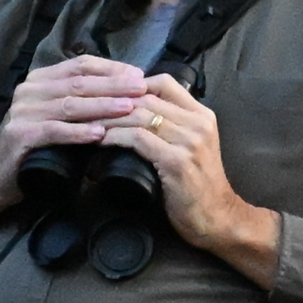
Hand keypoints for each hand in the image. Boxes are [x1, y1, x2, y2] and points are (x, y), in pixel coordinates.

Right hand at [0, 56, 152, 228]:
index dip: (110, 69)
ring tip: (128, 108)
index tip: (139, 75)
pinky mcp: (19, 135)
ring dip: (101, 106)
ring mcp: (22, 112)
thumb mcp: (59, 117)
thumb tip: (126, 90)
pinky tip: (99, 134)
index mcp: (40, 80)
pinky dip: (78, 132)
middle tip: (142, 88)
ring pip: (69, 105)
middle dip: (113, 85)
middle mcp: (29, 90)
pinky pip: (54, 131)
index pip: (80, 65)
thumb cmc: (38, 146)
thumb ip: (82, 101)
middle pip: (78, 83)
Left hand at [106, 75, 279, 284]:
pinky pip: (138, 138)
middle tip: (86, 106)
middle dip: (112, 100)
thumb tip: (136, 113)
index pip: (164, 83)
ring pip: (139, 115)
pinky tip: (100, 140)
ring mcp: (189, 141)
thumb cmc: (198, 187)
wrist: (217, 219)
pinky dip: (114, 136)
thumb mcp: (191, 148)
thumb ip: (173, 128)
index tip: (108, 96)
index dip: (132, 85)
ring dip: (108, 118)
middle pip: (146, 97)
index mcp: (202, 115)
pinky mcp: (176, 161)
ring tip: (87, 122)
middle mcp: (198, 123)